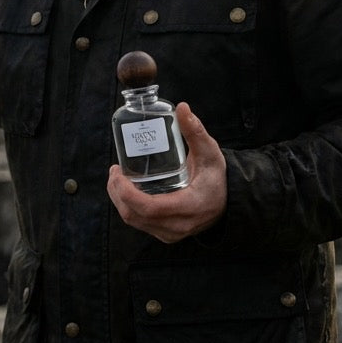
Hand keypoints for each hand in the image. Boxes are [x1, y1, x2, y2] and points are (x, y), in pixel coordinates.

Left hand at [107, 102, 227, 243]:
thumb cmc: (217, 178)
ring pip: (133, 221)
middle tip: (114, 171)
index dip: (127, 192)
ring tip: (116, 178)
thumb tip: (182, 108)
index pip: (149, 208)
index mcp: (189, 207)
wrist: (227, 203)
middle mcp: (177, 226)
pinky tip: (125, 189)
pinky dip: (127, 206)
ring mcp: (169, 233)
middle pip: (134, 215)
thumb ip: (196, 132)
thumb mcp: (210, 153)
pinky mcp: (164, 233)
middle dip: (117, 192)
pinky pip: (138, 223)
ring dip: (118, 199)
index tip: (117, 171)